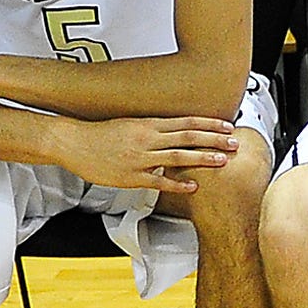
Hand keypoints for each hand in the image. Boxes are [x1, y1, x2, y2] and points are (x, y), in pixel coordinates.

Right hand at [58, 116, 237, 193]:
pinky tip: (193, 186)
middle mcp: (147, 138)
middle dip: (214, 140)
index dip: (209, 123)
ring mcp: (140, 158)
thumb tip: (173, 134)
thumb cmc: (99, 134)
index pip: (186, 122)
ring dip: (202, 159)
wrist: (72, 142)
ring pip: (178, 157)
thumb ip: (152, 130)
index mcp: (148, 124)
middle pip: (188, 137)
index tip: (228, 125)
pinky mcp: (131, 177)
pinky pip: (158, 181)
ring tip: (222, 161)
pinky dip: (177, 184)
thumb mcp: (130, 124)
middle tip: (235, 142)